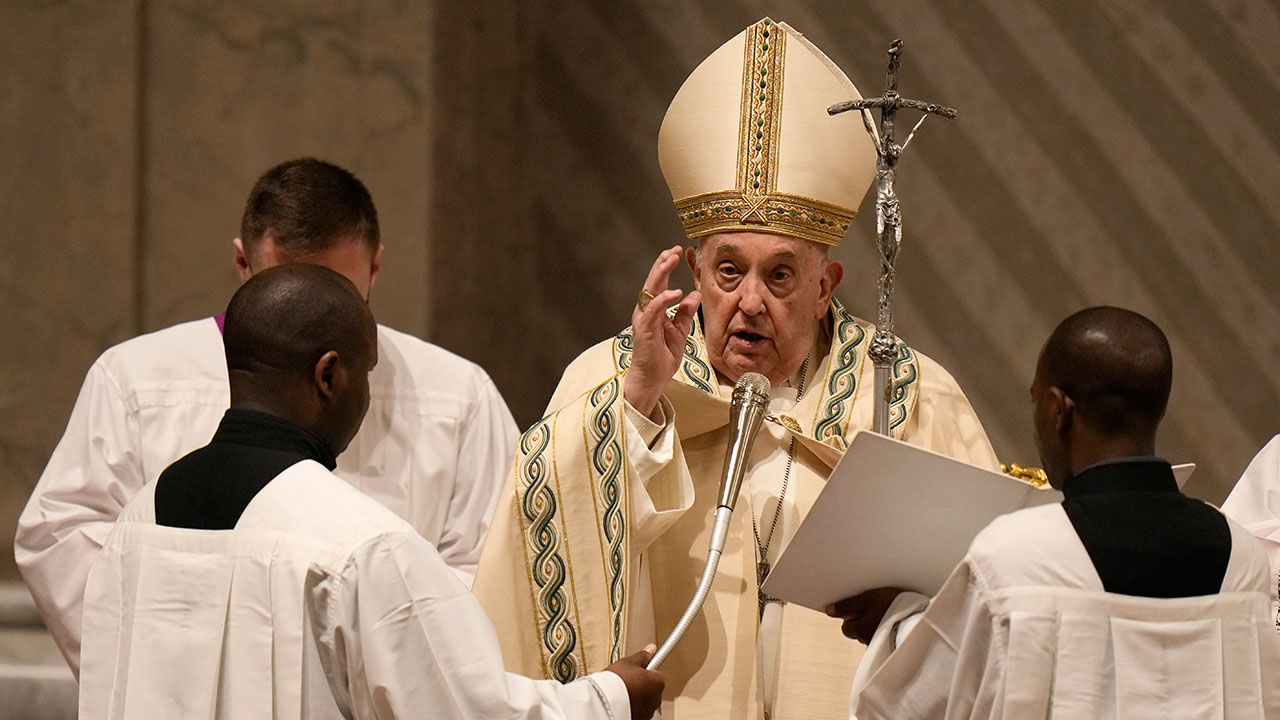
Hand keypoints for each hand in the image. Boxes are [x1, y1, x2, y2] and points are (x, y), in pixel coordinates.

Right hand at [605, 643, 664, 719]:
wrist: (606, 703)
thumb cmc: (617, 683)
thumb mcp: (629, 663)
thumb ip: (642, 656)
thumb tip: (651, 649)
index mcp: (658, 683)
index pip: (657, 673)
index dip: (645, 670)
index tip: (639, 668)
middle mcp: (656, 699)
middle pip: (650, 688)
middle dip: (640, 684)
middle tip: (626, 679)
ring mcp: (648, 712)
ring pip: (643, 700)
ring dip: (636, 696)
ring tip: (621, 691)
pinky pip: (637, 710)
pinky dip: (631, 706)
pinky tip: (621, 701)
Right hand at [623, 246, 700, 417]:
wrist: (652, 379)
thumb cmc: (662, 356)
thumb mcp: (680, 331)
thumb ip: (685, 312)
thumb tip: (695, 294)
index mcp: (653, 310)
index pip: (658, 282)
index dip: (666, 265)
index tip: (677, 251)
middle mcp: (645, 311)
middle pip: (652, 281)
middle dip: (662, 263)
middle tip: (673, 250)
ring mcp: (644, 319)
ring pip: (650, 290)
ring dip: (660, 273)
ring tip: (670, 260)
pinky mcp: (645, 330)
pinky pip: (653, 310)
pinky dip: (663, 299)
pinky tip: (674, 292)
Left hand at [825, 587, 905, 644]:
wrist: (921, 617)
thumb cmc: (894, 606)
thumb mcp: (868, 599)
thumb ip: (847, 606)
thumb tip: (828, 610)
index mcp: (859, 630)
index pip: (846, 627)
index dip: (851, 615)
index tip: (860, 604)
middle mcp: (868, 641)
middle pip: (858, 631)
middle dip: (863, 619)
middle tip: (874, 605)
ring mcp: (882, 644)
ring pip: (872, 633)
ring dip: (876, 623)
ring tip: (887, 610)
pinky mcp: (894, 644)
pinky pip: (885, 637)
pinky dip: (887, 629)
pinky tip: (895, 620)